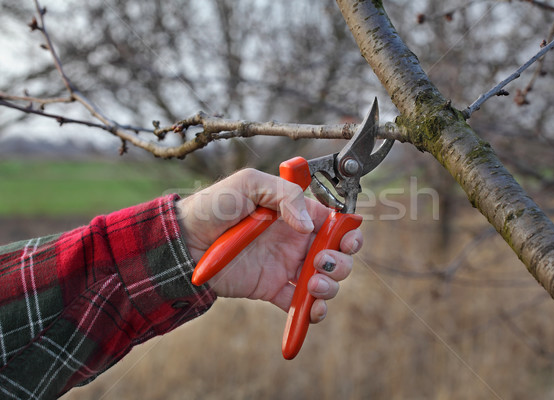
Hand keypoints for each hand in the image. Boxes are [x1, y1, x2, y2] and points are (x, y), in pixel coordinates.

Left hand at [177, 168, 362, 322]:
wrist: (185, 241)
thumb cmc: (213, 206)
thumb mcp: (248, 183)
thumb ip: (285, 195)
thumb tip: (309, 225)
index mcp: (295, 214)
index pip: (334, 223)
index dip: (348, 232)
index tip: (347, 240)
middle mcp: (295, 240)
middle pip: (337, 254)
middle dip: (341, 261)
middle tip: (321, 261)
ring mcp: (285, 266)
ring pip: (325, 280)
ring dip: (330, 285)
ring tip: (312, 284)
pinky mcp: (272, 288)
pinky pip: (299, 304)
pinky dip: (312, 311)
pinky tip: (311, 310)